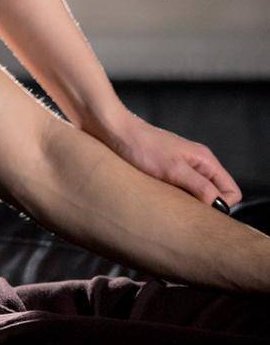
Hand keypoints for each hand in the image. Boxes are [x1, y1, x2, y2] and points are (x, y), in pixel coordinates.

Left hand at [95, 104, 242, 207]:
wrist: (112, 129)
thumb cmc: (141, 146)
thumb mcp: (173, 169)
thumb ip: (200, 187)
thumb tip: (220, 206)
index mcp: (205, 161)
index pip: (232, 192)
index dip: (222, 206)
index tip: (201, 211)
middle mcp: (197, 164)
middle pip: (216, 196)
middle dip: (205, 209)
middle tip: (184, 214)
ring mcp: (181, 168)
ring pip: (197, 196)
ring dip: (187, 205)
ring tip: (169, 207)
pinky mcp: (165, 172)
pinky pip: (179, 193)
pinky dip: (173, 200)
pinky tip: (160, 201)